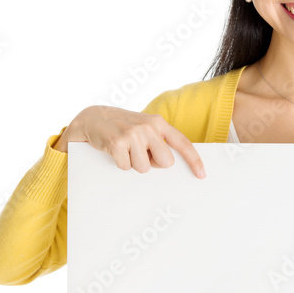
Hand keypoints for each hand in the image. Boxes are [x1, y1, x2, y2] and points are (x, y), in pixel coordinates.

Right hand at [54, 106, 206, 177]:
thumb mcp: (144, 127)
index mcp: (159, 122)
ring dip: (134, 164)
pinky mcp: (117, 143)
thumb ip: (159, 140)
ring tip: (125, 150)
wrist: (92, 118)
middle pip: (166, 163)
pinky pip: (126, 167)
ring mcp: (133, 134)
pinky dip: (120, 164)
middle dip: (154, 163)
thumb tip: (171, 164)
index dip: (194, 160)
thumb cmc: (122, 126)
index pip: (182, 143)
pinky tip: (115, 151)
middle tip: (140, 153)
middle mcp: (148, 126)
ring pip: (144, 168)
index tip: (201, 175)